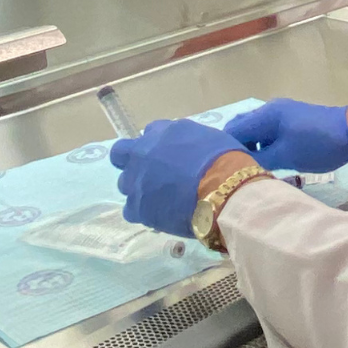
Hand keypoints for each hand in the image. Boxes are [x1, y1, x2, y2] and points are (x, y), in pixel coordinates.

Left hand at [110, 119, 249, 236]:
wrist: (224, 191)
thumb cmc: (226, 162)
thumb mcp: (208, 138)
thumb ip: (187, 143)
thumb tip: (186, 152)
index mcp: (163, 132)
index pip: (149, 133)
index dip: (156, 146)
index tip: (166, 156)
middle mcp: (143, 152)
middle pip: (121, 153)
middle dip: (130, 162)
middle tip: (148, 174)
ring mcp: (136, 180)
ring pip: (125, 183)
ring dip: (139, 189)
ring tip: (160, 200)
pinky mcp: (137, 206)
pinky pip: (130, 210)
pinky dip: (143, 212)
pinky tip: (159, 216)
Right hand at [225, 99, 347, 172]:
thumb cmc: (319, 144)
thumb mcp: (287, 156)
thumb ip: (260, 160)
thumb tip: (241, 168)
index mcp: (265, 116)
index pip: (233, 132)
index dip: (225, 150)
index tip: (221, 170)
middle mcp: (269, 111)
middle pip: (241, 129)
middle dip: (236, 149)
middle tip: (236, 171)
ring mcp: (281, 114)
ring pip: (255, 132)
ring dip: (250, 148)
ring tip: (251, 169)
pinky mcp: (292, 122)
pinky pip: (268, 133)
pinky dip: (263, 146)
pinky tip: (267, 162)